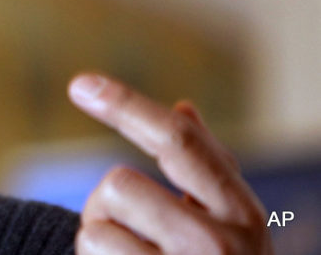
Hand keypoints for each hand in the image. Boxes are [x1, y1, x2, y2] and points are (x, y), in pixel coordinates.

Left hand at [68, 73, 272, 253]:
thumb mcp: (229, 224)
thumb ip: (206, 168)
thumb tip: (183, 107)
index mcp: (241, 211)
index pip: (180, 140)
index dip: (126, 106)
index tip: (82, 84)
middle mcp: (220, 242)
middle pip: (120, 184)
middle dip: (105, 205)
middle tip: (127, 236)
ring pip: (97, 222)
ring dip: (98, 237)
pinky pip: (92, 248)